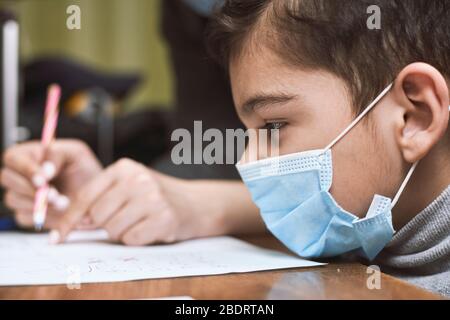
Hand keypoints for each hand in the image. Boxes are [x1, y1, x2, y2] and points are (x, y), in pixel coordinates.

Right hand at [0, 139, 101, 228]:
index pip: (13, 158)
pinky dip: (41, 217)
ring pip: (13, 199)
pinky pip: (23, 217)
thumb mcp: (76, 153)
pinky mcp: (25, 213)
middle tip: (56, 196)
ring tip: (65, 204)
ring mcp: (20, 194)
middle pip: (7, 179)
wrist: (95, 195)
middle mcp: (20, 174)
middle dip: (32, 190)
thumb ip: (57, 154)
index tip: (42, 181)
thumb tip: (44, 171)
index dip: (25, 170)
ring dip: (39, 204)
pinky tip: (58, 213)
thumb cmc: (84, 170)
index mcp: (29, 154)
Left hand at [53, 158, 226, 244]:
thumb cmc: (156, 196)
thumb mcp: (129, 187)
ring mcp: (152, 198)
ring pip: (113, 230)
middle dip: (106, 224)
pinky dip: (138, 239)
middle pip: (98, 216)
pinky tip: (151, 228)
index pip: (86, 195)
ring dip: (123, 233)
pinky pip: (132, 240)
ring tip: (140, 221)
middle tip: (125, 219)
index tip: (59, 235)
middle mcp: (138, 179)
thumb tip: (74, 223)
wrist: (196, 203)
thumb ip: (102, 199)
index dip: (70, 218)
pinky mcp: (164, 217)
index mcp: (125, 167)